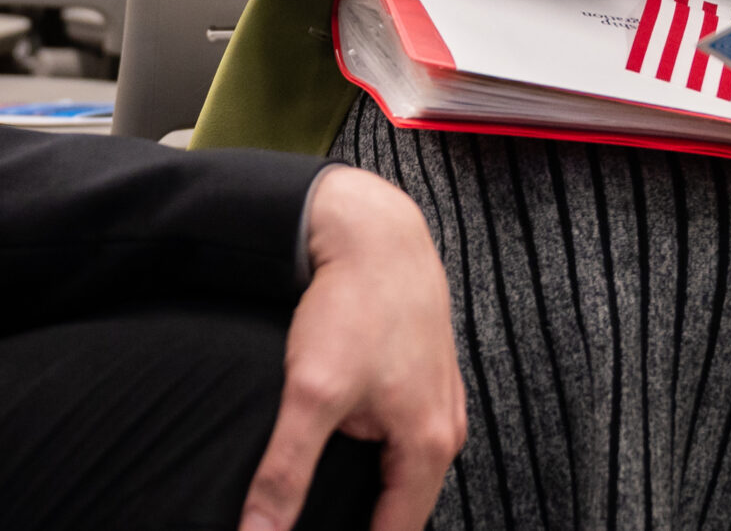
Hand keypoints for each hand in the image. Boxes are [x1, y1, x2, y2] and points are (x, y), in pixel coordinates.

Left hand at [240, 167, 463, 530]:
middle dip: (363, 518)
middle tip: (312, 522)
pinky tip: (345, 440)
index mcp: (429, 446)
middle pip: (404, 503)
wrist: (375, 229)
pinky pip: (402, 429)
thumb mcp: (311, 393)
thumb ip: (286, 472)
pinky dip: (375, 445)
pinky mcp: (422, 371)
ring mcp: (438, 398)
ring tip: (328, 495)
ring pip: (403, 466)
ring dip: (370, 483)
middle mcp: (444, 428)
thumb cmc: (354, 305)